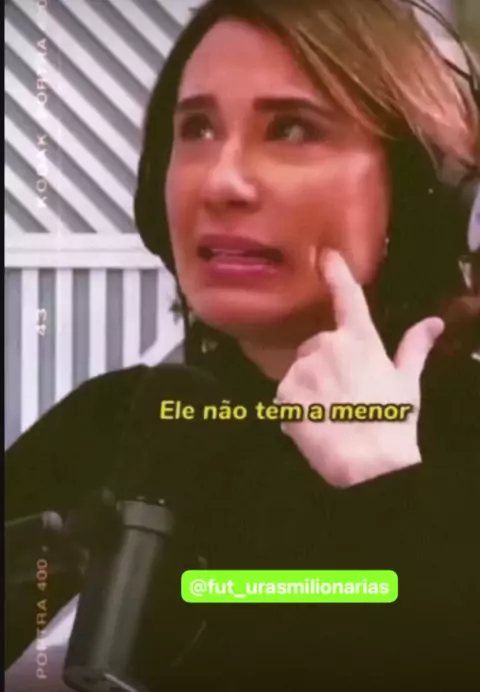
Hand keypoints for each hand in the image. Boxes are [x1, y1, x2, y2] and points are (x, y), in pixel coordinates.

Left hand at [276, 249, 443, 487]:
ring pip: (299, 373)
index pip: (347, 298)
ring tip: (329, 415)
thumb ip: (415, 348)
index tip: (326, 255)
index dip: (336, 272)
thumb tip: (434, 322)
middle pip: (315, 347)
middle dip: (323, 366)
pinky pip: (286, 398)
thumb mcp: (407, 383)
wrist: (367, 462)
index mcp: (359, 340)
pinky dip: (294, 410)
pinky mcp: (284, 392)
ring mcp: (303, 368)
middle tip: (342, 396)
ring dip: (307, 390)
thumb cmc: (392, 421)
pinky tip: (313, 426)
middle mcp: (327, 346)